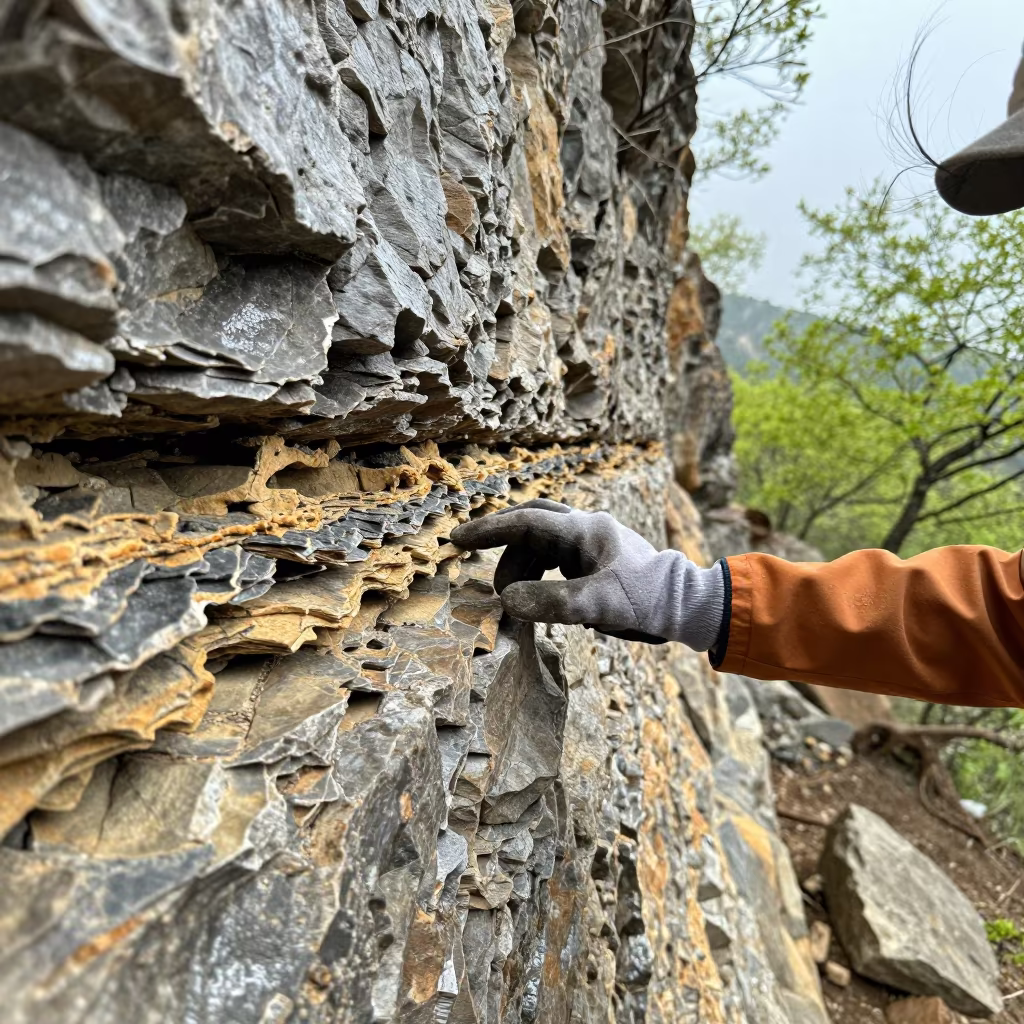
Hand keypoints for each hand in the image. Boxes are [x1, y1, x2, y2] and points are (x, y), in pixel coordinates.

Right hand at [450, 498, 723, 648]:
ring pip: (539, 544)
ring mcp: (588, 544)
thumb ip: (552, 602)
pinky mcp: (592, 560)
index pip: (527, 523)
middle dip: (501, 541)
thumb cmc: (647, 600)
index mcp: (584, 530)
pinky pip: (552, 559)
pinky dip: (536, 575)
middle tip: (475, 560)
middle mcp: (584, 530)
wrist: (684, 606)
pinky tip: (537, 598)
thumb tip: (507, 600)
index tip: (458, 538)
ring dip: (520, 567)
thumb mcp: (599, 605)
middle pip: (530, 523)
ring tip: (514, 600)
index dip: (490, 530)